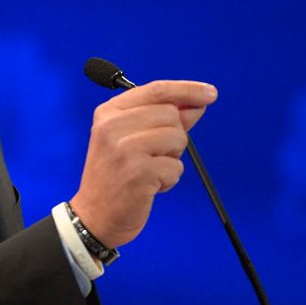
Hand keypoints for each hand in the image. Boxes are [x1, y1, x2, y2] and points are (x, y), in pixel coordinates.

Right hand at [69, 80, 216, 248]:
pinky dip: (169, 179)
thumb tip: (196, 103)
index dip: (187, 89)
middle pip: (171, 114)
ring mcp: (124, 149)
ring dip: (172, 158)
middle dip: (174, 136)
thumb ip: (163, 118)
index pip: (156, 90)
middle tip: (153, 155)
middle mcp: (113, 126)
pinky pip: (176, 168)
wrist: (95, 215)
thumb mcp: (131, 139)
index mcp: (109, 112)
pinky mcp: (138, 173)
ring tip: (150, 170)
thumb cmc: (116, 176)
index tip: (210, 93)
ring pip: (177, 138)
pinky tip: (150, 186)